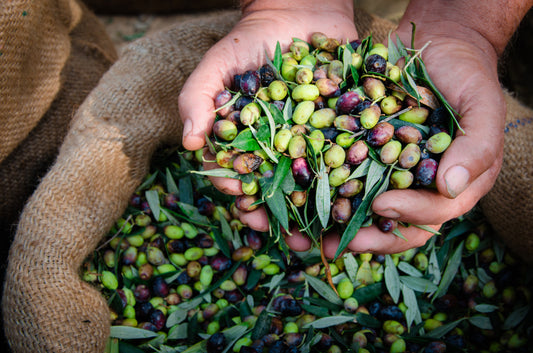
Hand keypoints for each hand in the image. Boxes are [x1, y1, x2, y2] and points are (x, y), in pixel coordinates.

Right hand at [179, 1, 356, 231]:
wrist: (300, 10)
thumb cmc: (252, 38)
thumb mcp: (217, 64)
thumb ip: (198, 99)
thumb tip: (189, 143)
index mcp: (246, 141)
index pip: (239, 177)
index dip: (241, 197)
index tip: (249, 211)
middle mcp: (279, 147)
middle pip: (279, 188)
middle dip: (283, 216)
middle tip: (292, 239)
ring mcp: (312, 139)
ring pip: (315, 181)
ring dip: (320, 209)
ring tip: (329, 233)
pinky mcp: (343, 127)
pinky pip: (349, 154)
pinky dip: (355, 176)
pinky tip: (362, 197)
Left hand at [290, 15, 505, 256]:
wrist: (435, 44)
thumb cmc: (466, 74)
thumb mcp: (482, 104)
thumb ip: (478, 145)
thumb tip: (451, 187)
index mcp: (450, 186)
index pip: (432, 213)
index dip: (408, 213)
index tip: (382, 205)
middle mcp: (415, 188)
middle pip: (391, 224)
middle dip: (360, 237)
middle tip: (330, 243)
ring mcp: (384, 174)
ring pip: (358, 209)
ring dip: (328, 224)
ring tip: (298, 235)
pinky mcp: (359, 156)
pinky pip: (337, 177)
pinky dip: (315, 189)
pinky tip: (290, 194)